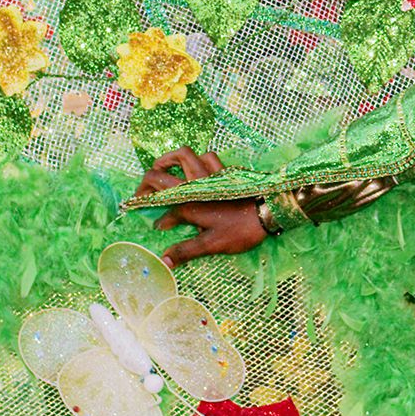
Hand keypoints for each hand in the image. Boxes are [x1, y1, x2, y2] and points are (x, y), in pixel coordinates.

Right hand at [132, 148, 267, 266]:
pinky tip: (196, 170)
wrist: (271, 211)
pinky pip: (207, 157)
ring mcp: (210, 174)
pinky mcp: (225, 172)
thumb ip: (185, 251)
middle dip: (148, 180)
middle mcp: (195, 184)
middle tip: (144, 192)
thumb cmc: (241, 229)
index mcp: (188, 203)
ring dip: (171, 160)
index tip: (150, 222)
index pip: (159, 204)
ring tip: (164, 170)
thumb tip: (164, 260)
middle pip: (161, 172)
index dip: (151, 214)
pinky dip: (198, 160)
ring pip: (185, 155)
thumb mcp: (211, 244)